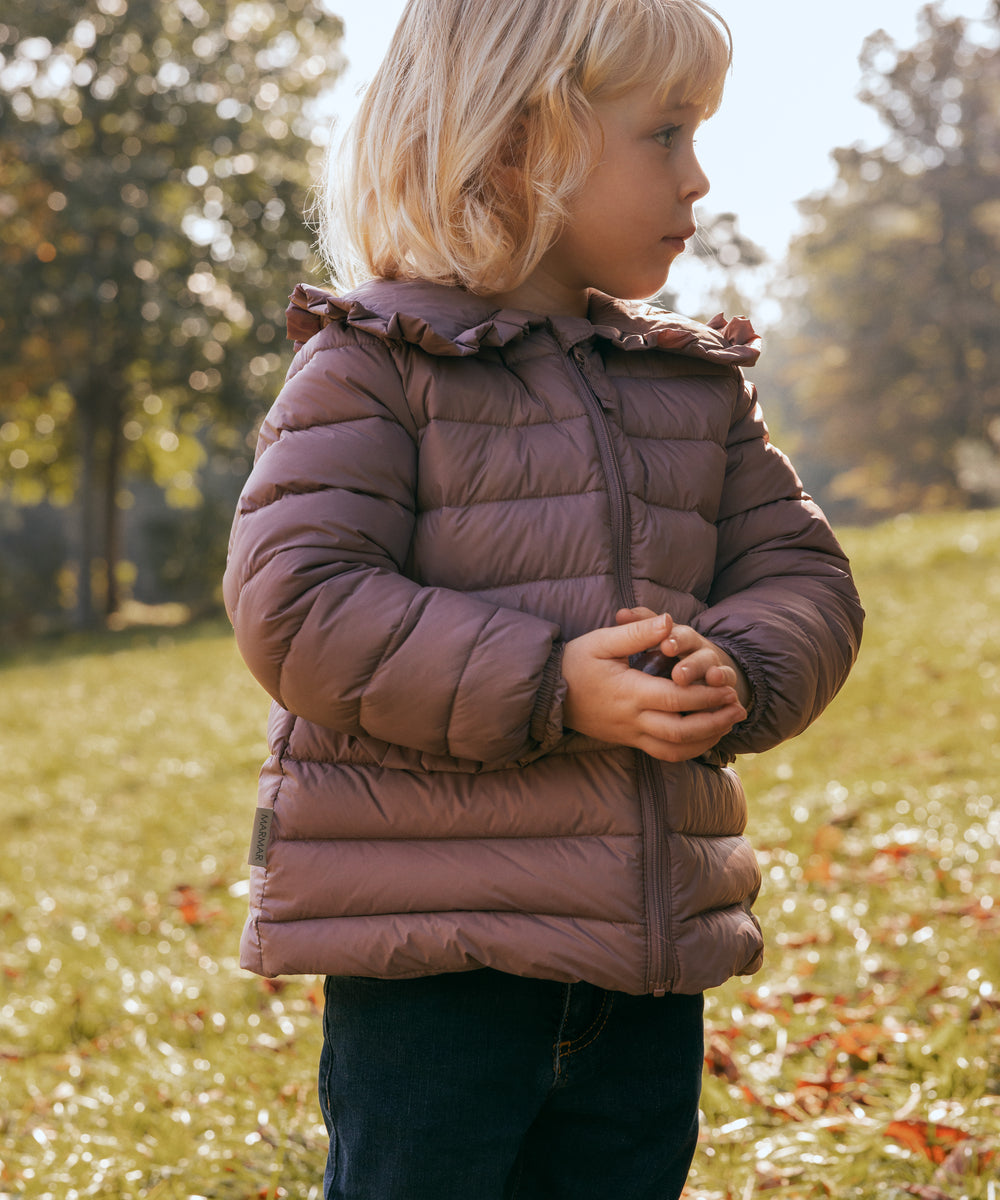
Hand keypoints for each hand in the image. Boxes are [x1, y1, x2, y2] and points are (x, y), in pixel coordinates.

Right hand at [561, 612, 747, 762]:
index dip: (706, 695)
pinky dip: (689, 748)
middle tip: (738, 707)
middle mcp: (632, 719)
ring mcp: (630, 734)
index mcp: (628, 693)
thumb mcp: (601, 641)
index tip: (728, 686)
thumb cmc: (574, 662)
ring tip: (729, 723)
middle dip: (715, 721)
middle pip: (681, 731)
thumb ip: (637, 632)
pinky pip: (664, 753)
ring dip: (707, 739)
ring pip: (675, 749)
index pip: (675, 699)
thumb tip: (669, 621)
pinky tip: (705, 734)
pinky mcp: (629, 740)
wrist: (547, 694)